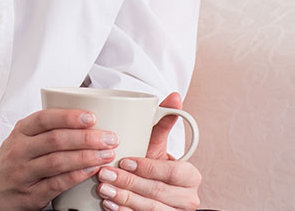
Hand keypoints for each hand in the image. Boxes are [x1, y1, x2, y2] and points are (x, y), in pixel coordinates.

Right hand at [0, 109, 118, 210]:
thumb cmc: (13, 159)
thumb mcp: (22, 137)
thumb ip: (47, 128)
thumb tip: (87, 118)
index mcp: (21, 132)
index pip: (44, 119)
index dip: (69, 117)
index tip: (91, 116)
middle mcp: (20, 151)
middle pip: (55, 140)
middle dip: (86, 137)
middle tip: (109, 137)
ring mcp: (24, 173)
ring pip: (57, 161)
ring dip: (86, 157)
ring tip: (107, 153)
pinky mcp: (30, 194)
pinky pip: (57, 183)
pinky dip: (76, 176)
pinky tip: (92, 170)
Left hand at [94, 93, 201, 210]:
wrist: (156, 193)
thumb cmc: (155, 165)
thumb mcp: (158, 145)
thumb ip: (163, 122)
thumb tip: (174, 95)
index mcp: (190, 176)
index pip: (172, 172)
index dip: (148, 167)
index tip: (124, 160)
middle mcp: (187, 198)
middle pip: (157, 191)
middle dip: (129, 182)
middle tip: (105, 173)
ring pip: (150, 209)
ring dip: (124, 199)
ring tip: (103, 189)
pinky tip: (109, 204)